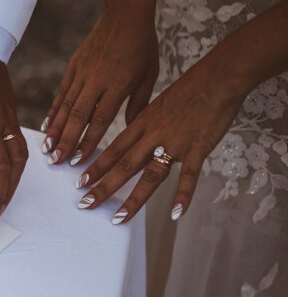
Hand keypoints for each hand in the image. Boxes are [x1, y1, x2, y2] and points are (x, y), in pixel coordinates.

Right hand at [42, 8, 158, 165]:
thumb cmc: (143, 45)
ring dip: (55, 129)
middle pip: (77, 116)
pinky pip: (62, 92)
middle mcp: (96, 80)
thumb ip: (139, 103)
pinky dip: (53, 110)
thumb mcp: (149, 74)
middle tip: (56, 161)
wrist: (125, 13)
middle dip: (66, 141)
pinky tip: (47, 125)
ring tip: (47, 149)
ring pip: (65, 106)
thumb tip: (132, 129)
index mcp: (118, 84)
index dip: (88, 141)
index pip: (101, 119)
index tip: (79, 159)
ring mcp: (82, 73)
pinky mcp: (74, 66)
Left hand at [74, 54, 246, 223]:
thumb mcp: (156, 104)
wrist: (218, 78)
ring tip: (118, 218)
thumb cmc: (188, 90)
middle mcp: (153, 135)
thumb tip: (130, 133)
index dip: (95, 167)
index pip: (113, 150)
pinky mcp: (198, 149)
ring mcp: (175, 143)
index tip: (78, 182)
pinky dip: (183, 195)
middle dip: (103, 187)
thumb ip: (143, 122)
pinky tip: (175, 214)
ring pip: (150, 175)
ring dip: (133, 199)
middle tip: (85, 204)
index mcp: (142, 124)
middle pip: (124, 165)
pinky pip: (190, 176)